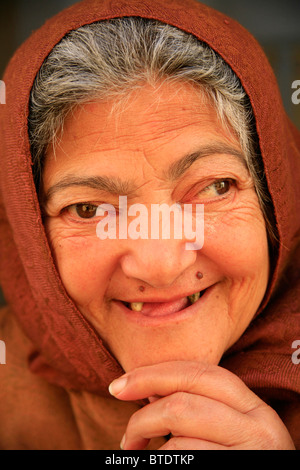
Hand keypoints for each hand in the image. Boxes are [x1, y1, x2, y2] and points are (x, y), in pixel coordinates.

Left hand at [108, 361, 294, 449]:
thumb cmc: (238, 456)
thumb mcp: (231, 429)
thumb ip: (199, 405)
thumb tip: (148, 390)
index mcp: (253, 406)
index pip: (201, 372)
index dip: (154, 373)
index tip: (120, 384)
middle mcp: (257, 426)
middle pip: (184, 401)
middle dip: (143, 412)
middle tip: (126, 434)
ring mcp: (248, 453)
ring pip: (179, 436)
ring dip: (147, 441)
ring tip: (137, 453)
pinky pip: (183, 460)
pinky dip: (160, 460)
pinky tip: (157, 462)